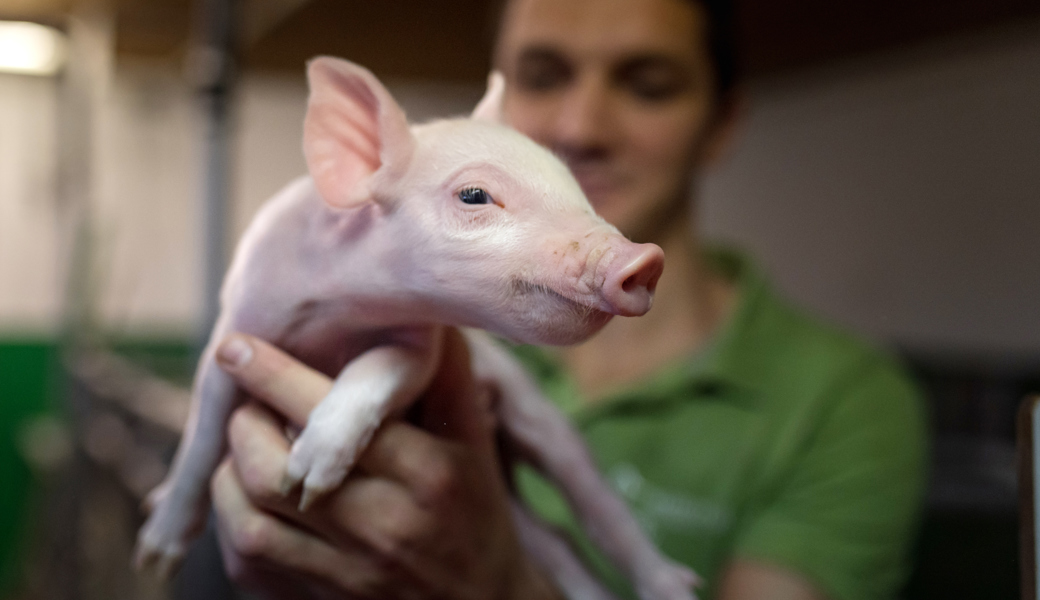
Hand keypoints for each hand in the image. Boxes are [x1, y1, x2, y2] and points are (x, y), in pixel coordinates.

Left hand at [209, 329, 563, 599]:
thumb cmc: (474, 509)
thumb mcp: (474, 441)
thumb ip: (446, 375)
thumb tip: (422, 309)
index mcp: (425, 474)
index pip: (335, 417)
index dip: (274, 376)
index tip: (236, 346)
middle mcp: (382, 526)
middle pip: (272, 470)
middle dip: (244, 422)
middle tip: (249, 400)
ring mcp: (346, 575)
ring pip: (247, 518)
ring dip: (230, 470)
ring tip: (247, 443)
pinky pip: (246, 561)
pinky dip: (232, 518)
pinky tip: (248, 493)